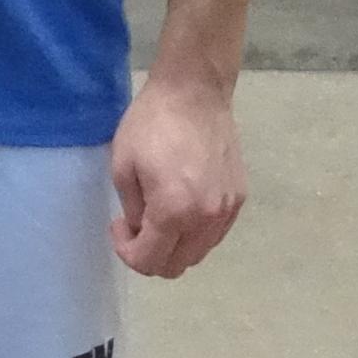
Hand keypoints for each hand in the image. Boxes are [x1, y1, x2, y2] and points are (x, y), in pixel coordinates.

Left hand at [109, 72, 245, 277]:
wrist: (195, 91)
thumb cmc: (152, 123)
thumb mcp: (123, 166)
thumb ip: (132, 210)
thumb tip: (140, 231)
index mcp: (174, 212)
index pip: (149, 261)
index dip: (126, 251)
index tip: (118, 225)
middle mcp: (206, 219)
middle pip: (177, 266)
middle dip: (150, 255)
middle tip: (135, 226)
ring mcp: (228, 210)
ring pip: (199, 253)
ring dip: (174, 246)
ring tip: (158, 215)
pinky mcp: (239, 197)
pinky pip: (215, 233)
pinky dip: (195, 232)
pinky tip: (182, 205)